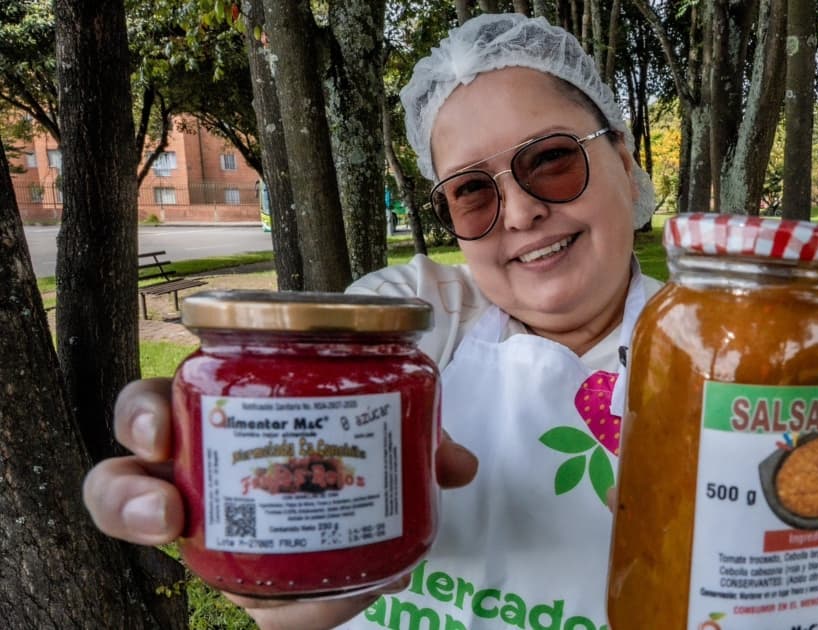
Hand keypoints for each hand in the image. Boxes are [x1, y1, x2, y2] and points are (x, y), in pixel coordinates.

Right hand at [84, 378, 477, 629]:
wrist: (375, 504)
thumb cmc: (358, 446)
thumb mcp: (385, 429)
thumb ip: (416, 439)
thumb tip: (456, 466)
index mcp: (217, 420)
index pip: (153, 410)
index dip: (140, 418)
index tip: (158, 431)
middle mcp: (197, 476)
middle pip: (123, 483)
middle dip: (127, 497)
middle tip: (167, 510)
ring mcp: (213, 535)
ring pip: (170, 553)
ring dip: (196, 572)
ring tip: (229, 574)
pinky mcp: (248, 586)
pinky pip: (259, 609)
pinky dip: (299, 612)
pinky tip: (332, 603)